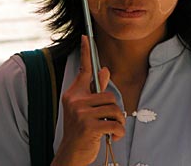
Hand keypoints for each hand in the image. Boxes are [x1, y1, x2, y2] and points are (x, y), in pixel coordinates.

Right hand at [51, 35, 124, 165]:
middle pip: (108, 95)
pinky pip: (115, 124)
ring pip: (114, 109)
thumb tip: (105, 69)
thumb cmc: (80, 130)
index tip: (86, 36)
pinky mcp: (89, 126)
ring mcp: (81, 114)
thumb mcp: (85, 108)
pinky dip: (119, 133)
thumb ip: (95, 90)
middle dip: (114, 111)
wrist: (71, 154)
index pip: (83, 70)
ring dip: (118, 122)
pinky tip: (113, 138)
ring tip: (111, 130)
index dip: (86, 52)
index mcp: (74, 95)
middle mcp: (75, 101)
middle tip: (109, 122)